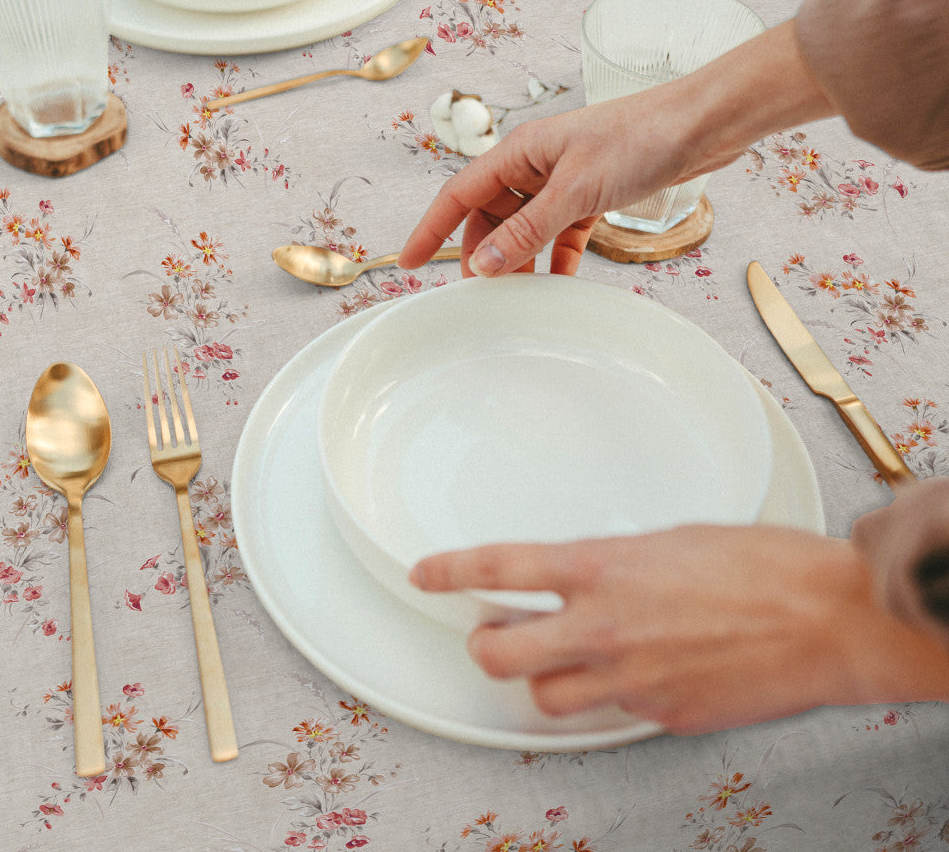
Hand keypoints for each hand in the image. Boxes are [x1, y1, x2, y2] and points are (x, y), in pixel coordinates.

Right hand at [400, 86, 703, 277]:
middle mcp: (533, 166)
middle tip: (481, 295)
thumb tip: (482, 264)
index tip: (409, 262)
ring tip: (519, 295)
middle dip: (482, 254)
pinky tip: (559, 284)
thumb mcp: (576, 190)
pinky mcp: (590, 196)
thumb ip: (527, 231)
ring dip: (519, 260)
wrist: (700, 126)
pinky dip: (555, 258)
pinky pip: (559, 234)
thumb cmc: (639, 138)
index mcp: (518, 153)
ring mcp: (562, 181)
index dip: (430, 229)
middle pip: (489, 216)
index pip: (458, 195)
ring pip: (523, 228)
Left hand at [409, 526, 948, 733]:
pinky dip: (612, 696)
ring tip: (570, 659)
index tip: (428, 573)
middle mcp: (602, 627)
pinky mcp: (659, 714)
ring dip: (546, 678)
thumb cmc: (761, 566)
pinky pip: (612, 713)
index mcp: (601, 568)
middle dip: (483, 644)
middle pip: (498, 653)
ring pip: (546, 697)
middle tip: (490, 632)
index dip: (451, 570)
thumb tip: (591, 581)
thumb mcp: (668, 541)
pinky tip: (641, 671)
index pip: (499, 566)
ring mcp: (628, 678)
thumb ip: (615, 565)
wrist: (826, 617)